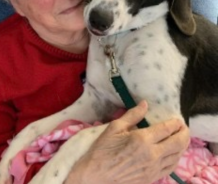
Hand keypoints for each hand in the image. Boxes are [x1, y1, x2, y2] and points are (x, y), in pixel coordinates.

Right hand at [65, 101, 189, 183]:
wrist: (96, 175)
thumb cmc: (103, 149)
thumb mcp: (115, 128)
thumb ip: (132, 115)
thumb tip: (144, 104)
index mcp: (142, 139)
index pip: (166, 129)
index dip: (175, 123)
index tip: (178, 119)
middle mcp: (152, 154)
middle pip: (177, 143)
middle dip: (184, 133)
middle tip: (183, 127)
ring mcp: (154, 168)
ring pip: (177, 156)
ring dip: (182, 146)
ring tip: (181, 138)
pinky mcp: (152, 178)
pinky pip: (170, 168)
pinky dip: (176, 158)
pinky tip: (173, 154)